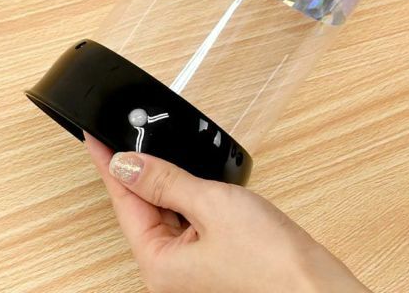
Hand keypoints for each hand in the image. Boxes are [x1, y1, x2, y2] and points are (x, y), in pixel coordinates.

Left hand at [85, 134, 369, 292]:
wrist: (312, 285)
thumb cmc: (269, 259)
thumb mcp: (212, 205)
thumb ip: (167, 181)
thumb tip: (127, 164)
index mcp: (158, 263)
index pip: (124, 202)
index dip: (109, 164)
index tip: (96, 138)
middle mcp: (169, 271)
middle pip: (142, 209)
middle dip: (135, 170)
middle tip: (128, 131)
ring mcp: (192, 267)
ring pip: (166, 213)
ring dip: (162, 181)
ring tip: (156, 146)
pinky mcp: (214, 258)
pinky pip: (188, 221)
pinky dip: (186, 194)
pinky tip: (190, 177)